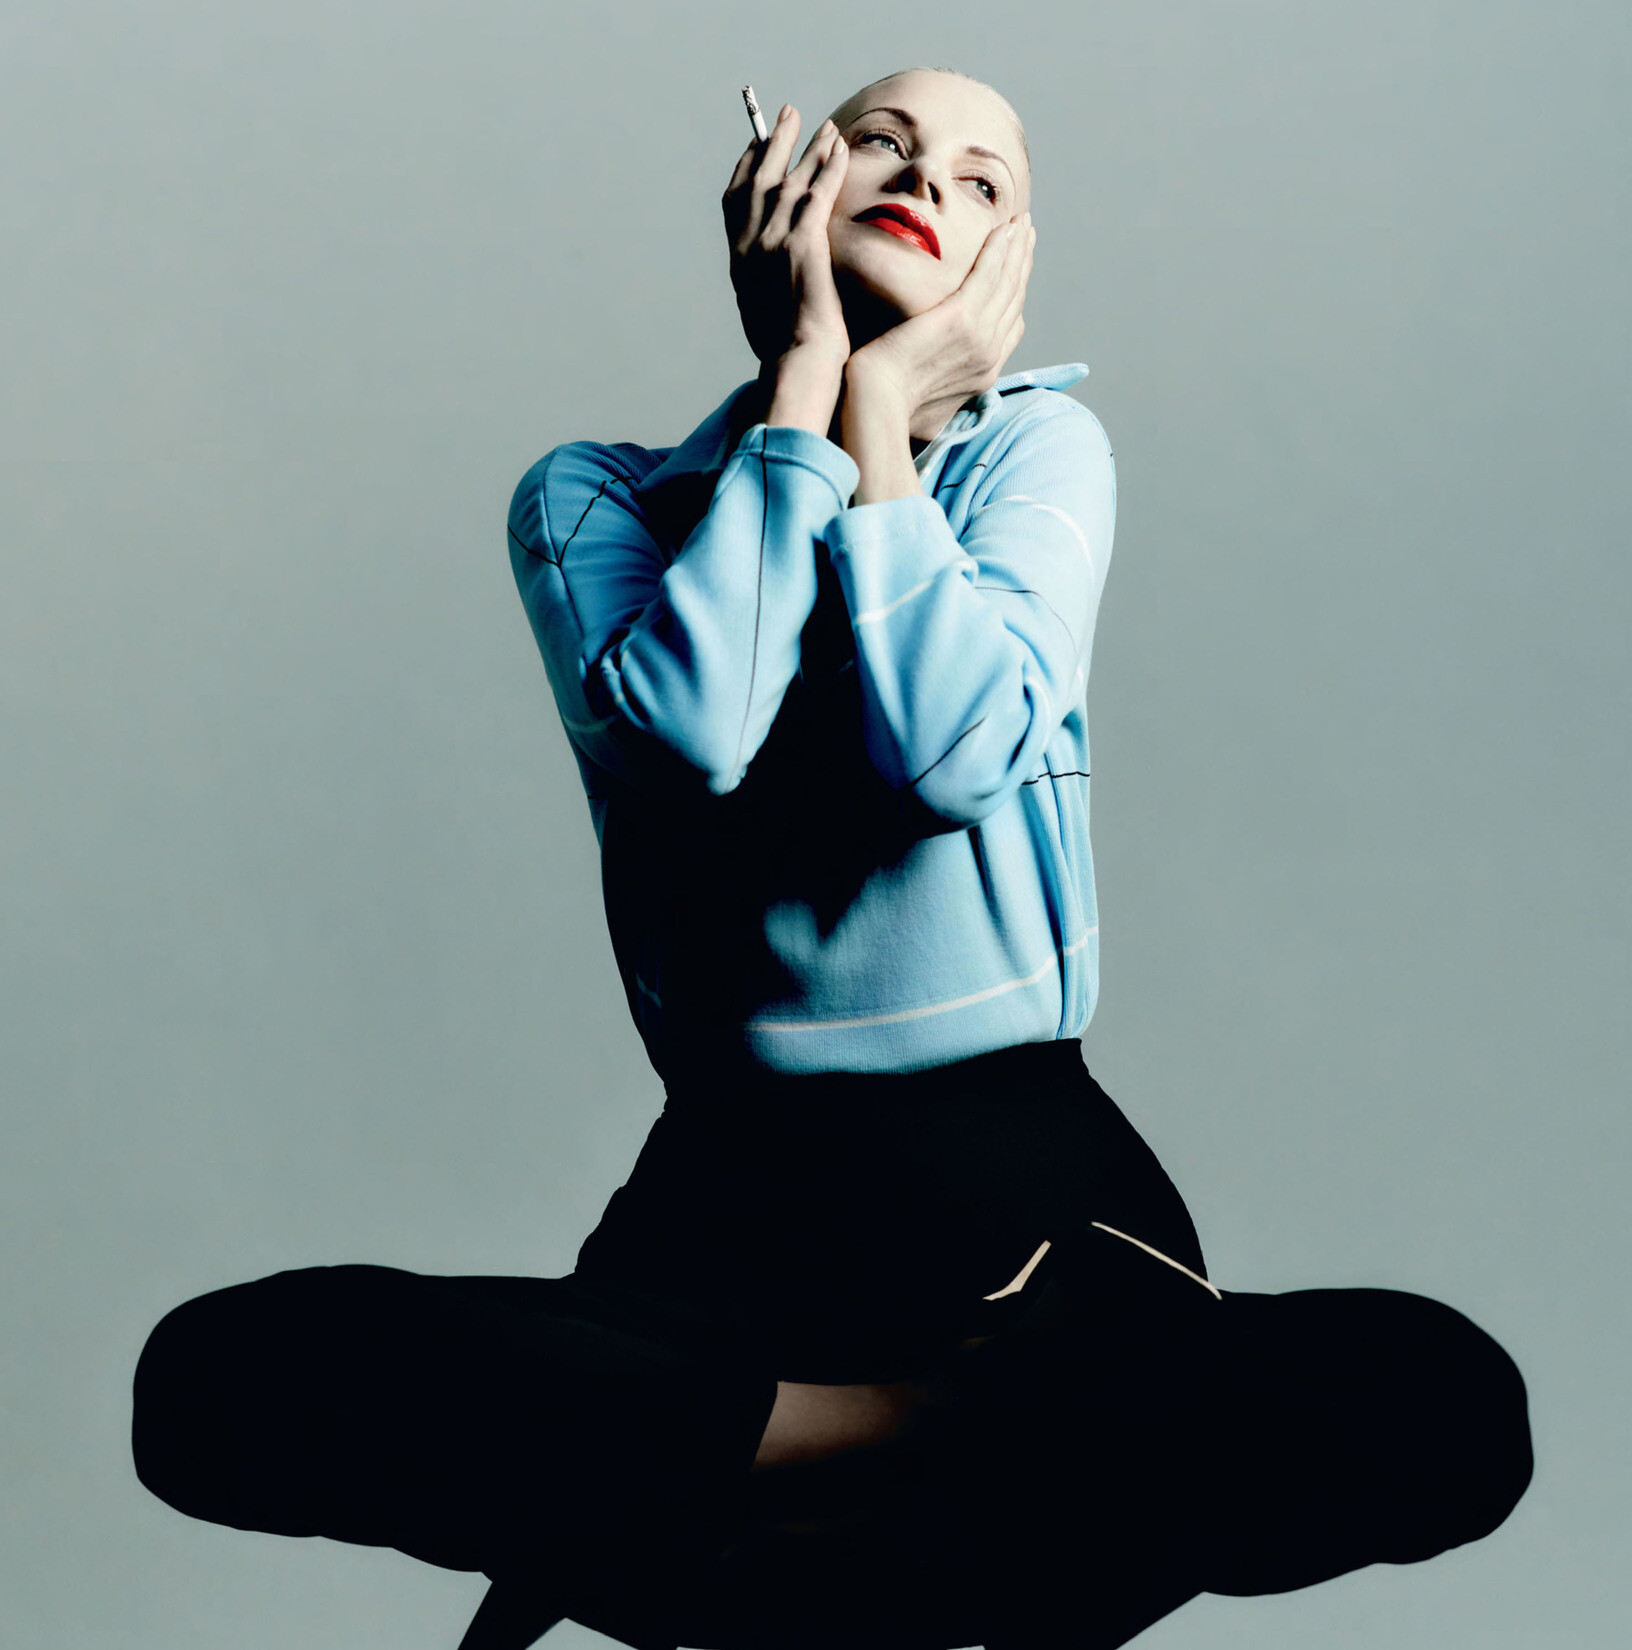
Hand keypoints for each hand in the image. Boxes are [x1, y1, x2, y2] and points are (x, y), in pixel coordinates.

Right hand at [723, 106, 850, 370]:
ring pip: (790, 179)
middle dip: (774, 142)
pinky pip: (816, 193)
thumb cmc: (787, 354)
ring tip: (825, 125)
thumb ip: (767, 289)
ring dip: (808, 147)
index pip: (736, 201)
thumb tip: (775, 284)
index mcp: (738, 262)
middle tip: (790, 115)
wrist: (795, 366)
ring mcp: (771, 243)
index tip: (760, 147)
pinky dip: (828, 167)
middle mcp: (748, 246)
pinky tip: (840, 148)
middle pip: (758, 178)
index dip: (748, 168)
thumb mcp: (765, 317)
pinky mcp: (800, 245)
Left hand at [845, 212, 1034, 426]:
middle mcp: (989, 356)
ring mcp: (979, 337)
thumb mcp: (925, 406)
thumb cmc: (887, 405)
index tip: (1016, 271)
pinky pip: (988, 275)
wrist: (876, 401)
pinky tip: (1004, 228)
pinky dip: (999, 250)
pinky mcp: (961, 319)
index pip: (1011, 328)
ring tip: (1021, 223)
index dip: (1016, 295)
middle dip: (1023, 265)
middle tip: (1026, 235)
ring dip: (1017, 250)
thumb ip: (939, 389)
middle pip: (1014, 301)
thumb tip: (935, 389)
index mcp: (983, 375)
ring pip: (1007, 284)